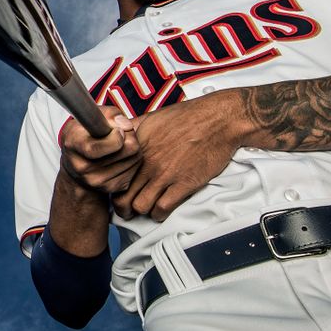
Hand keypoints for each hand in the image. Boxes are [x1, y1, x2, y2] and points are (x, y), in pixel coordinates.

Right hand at [58, 106, 140, 195]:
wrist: (74, 165)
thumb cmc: (83, 137)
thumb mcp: (88, 119)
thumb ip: (109, 115)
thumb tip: (126, 126)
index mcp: (74, 145)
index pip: (98, 148)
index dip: (116, 137)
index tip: (117, 130)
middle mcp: (82, 167)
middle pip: (126, 151)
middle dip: (130, 137)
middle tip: (123, 134)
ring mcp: (96, 181)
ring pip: (135, 160)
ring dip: (133, 149)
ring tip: (121, 145)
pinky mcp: (110, 188)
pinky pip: (135, 171)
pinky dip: (133, 162)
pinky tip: (121, 157)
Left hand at [113, 90, 245, 220]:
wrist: (218, 120)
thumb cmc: (187, 116)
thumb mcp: (152, 118)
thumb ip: (133, 130)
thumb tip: (120, 134)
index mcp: (137, 147)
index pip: (114, 175)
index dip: (113, 187)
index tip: (118, 191)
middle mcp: (147, 162)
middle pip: (122, 196)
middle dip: (122, 208)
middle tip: (127, 210)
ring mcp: (165, 174)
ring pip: (140, 206)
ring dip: (141, 212)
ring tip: (146, 209)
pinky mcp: (184, 183)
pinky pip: (163, 208)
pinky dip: (160, 213)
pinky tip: (161, 209)